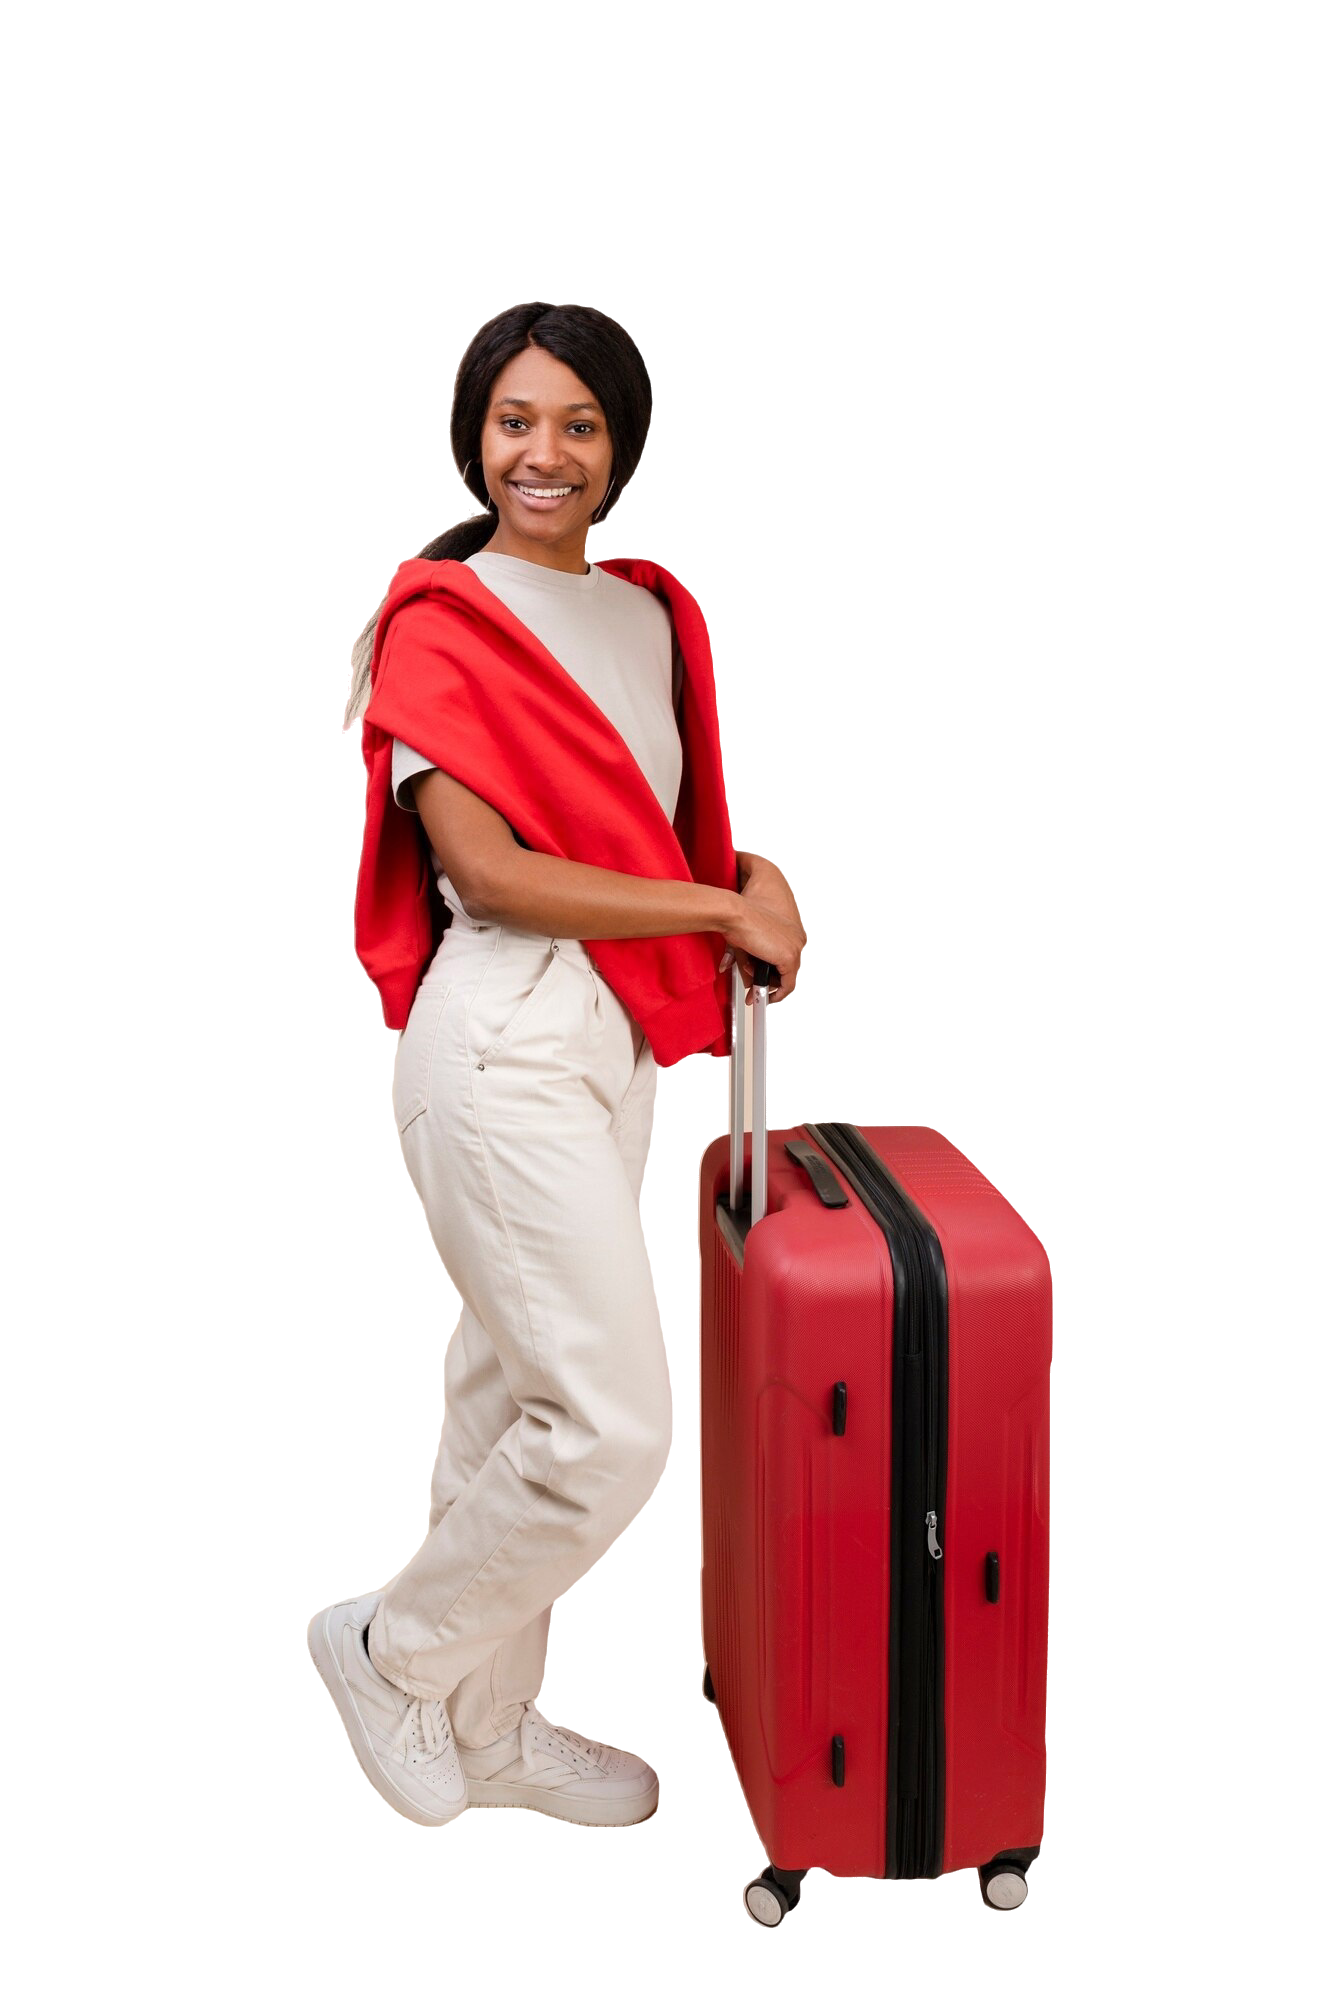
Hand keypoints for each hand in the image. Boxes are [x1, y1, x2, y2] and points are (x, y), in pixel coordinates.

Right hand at [721, 860, 808, 1004]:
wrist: (734, 914)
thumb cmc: (738, 921)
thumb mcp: (746, 948)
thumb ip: (750, 965)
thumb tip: (749, 983)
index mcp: (791, 931)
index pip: (786, 960)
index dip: (773, 975)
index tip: (762, 983)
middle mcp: (797, 938)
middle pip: (788, 971)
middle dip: (769, 984)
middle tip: (755, 993)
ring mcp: (796, 947)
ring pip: (788, 979)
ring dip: (767, 987)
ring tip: (750, 986)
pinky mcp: (789, 957)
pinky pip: (788, 985)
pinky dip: (777, 995)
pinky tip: (764, 997)